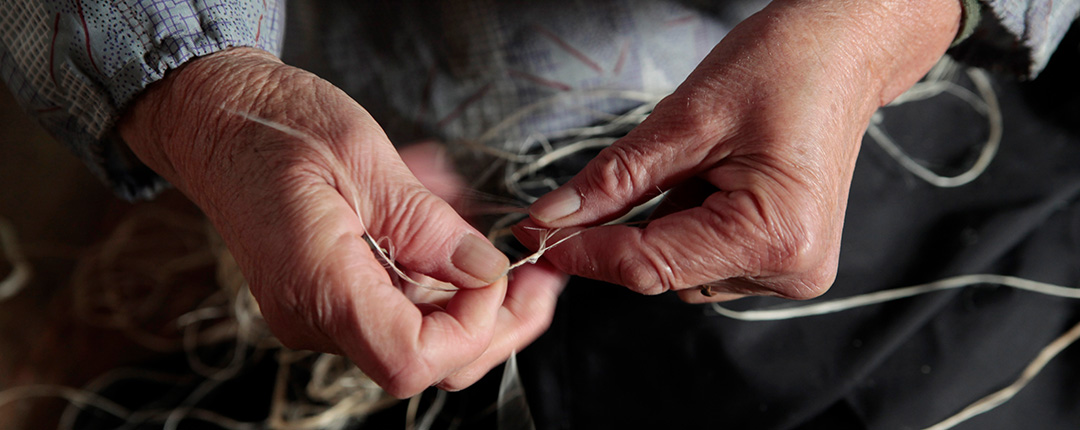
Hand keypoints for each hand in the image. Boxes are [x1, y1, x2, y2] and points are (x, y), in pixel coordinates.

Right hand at [118, 48, 563, 396]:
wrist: (216, 120)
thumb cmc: (275, 127)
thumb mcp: (364, 158)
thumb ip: (428, 226)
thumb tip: (486, 273)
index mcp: (318, 285)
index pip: (412, 359)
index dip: (472, 327)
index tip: (496, 273)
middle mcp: (316, 317)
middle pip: (428, 363)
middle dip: (494, 321)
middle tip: (536, 275)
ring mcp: (322, 313)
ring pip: (423, 337)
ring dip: (467, 286)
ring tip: (467, 210)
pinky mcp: (332, 297)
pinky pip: (401, 306)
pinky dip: (434, 270)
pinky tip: (436, 208)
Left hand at [516, 0, 959, 302]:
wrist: (847, 50)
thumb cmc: (786, 66)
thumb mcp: (687, 119)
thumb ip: (614, 180)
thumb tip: (551, 219)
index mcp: (774, 237)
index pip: (650, 265)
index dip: (584, 251)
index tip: (532, 234)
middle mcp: (790, 270)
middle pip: (664, 273)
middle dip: (624, 232)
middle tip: (614, 179)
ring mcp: (792, 270)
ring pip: (682, 269)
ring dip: (662, 225)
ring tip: (701, 162)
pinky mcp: (786, 258)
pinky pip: (708, 258)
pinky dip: (688, 224)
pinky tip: (714, 178)